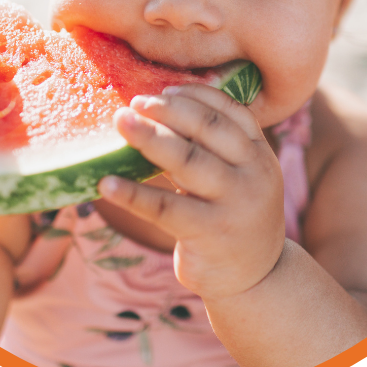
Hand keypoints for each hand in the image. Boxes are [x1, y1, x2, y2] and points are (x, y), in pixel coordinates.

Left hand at [98, 84, 285, 301]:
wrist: (256, 276)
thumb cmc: (233, 215)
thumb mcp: (239, 176)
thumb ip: (214, 147)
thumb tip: (159, 109)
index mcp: (259, 152)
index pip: (230, 111)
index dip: (195, 95)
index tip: (163, 89)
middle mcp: (254, 173)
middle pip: (208, 129)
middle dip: (168, 110)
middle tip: (134, 102)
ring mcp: (235, 203)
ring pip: (188, 161)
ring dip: (150, 138)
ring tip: (121, 122)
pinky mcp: (210, 233)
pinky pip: (165, 208)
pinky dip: (133, 195)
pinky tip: (107, 185)